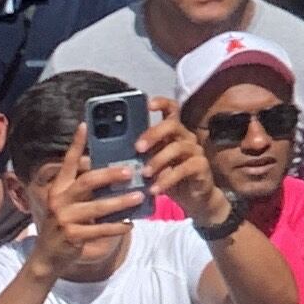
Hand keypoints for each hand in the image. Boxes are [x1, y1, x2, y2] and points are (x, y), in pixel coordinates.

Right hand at [31, 128, 137, 280]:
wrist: (47, 258)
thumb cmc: (64, 226)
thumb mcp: (67, 205)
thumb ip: (83, 190)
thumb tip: (113, 174)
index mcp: (58, 189)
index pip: (67, 163)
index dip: (76, 144)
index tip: (85, 125)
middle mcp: (58, 200)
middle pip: (87, 181)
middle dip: (111, 174)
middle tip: (131, 170)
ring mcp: (64, 219)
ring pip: (98, 207)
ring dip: (122, 202)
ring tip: (140, 196)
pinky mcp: (73, 236)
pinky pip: (100, 229)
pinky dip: (117, 226)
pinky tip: (131, 224)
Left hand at [138, 99, 222, 221]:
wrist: (193, 199)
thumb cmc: (167, 179)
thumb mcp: (149, 166)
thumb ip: (135, 157)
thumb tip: (102, 154)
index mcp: (172, 132)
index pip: (171, 110)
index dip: (161, 103)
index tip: (148, 104)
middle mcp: (186, 137)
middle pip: (173, 125)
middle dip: (154, 133)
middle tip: (138, 147)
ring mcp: (195, 151)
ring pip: (178, 147)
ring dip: (158, 160)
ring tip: (144, 174)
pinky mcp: (201, 166)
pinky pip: (184, 169)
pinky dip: (167, 179)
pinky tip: (155, 189)